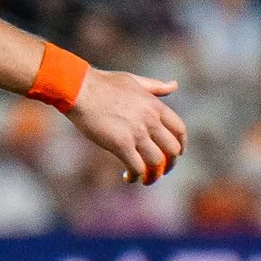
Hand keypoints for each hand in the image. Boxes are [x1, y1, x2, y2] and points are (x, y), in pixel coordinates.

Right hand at [65, 69, 186, 184]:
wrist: (80, 89)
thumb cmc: (102, 84)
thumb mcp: (134, 81)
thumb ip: (155, 86)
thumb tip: (175, 85)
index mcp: (155, 106)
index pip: (179, 130)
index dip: (181, 144)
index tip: (176, 153)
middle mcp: (151, 121)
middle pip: (172, 149)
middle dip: (170, 164)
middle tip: (161, 171)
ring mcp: (137, 133)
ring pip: (156, 162)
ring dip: (153, 175)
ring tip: (144, 179)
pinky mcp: (120, 144)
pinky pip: (136, 166)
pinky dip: (135, 176)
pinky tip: (128, 177)